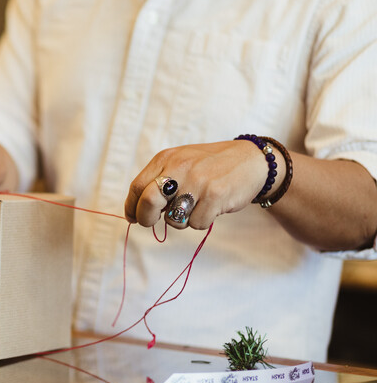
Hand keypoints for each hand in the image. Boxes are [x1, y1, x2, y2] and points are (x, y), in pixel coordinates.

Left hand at [124, 141, 284, 229]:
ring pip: (174, 218)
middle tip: (151, 222)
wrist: (251, 160)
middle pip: (149, 201)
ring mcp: (198, 181)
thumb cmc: (209, 165)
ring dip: (180, 220)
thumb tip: (135, 212)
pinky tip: (210, 208)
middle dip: (146, 218)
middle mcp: (180, 168)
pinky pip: (196, 224)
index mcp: (167, 158)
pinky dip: (201, 221)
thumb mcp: (180, 162)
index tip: (134, 217)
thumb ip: (158, 181)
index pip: (137, 186)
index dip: (132, 206)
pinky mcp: (216, 196)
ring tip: (193, 207)